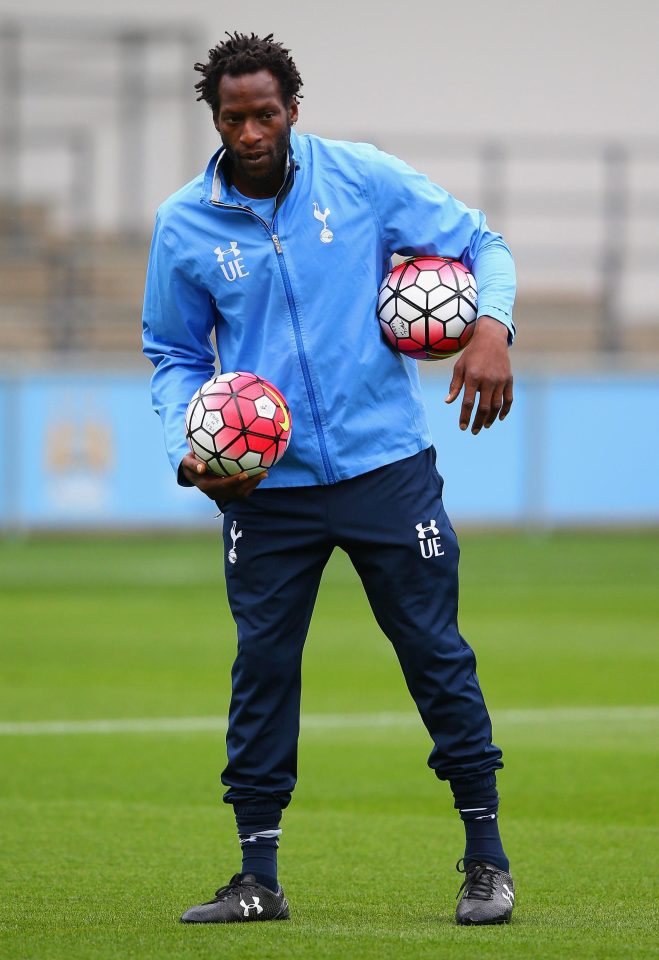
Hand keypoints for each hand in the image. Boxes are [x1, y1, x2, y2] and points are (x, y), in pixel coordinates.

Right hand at [180, 453, 266, 500]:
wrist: (193, 472)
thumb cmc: (191, 463)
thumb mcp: (187, 461)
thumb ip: (193, 464)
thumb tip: (201, 468)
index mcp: (207, 486)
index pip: (222, 485)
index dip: (234, 481)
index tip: (245, 473)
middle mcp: (216, 493)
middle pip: (235, 492)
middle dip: (249, 483)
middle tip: (262, 473)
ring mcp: (223, 494)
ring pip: (241, 493)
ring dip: (253, 485)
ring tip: (264, 473)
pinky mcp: (228, 493)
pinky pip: (242, 491)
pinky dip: (251, 484)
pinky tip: (259, 474)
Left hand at [445, 316, 512, 433]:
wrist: (491, 338)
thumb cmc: (472, 354)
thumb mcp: (459, 367)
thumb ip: (455, 385)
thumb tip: (448, 402)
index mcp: (472, 377)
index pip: (468, 403)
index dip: (465, 417)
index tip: (462, 427)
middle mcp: (487, 380)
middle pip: (483, 408)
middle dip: (478, 422)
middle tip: (474, 431)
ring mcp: (500, 380)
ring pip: (496, 405)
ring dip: (491, 418)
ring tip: (485, 425)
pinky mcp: (508, 379)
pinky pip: (508, 399)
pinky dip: (505, 410)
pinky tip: (499, 418)